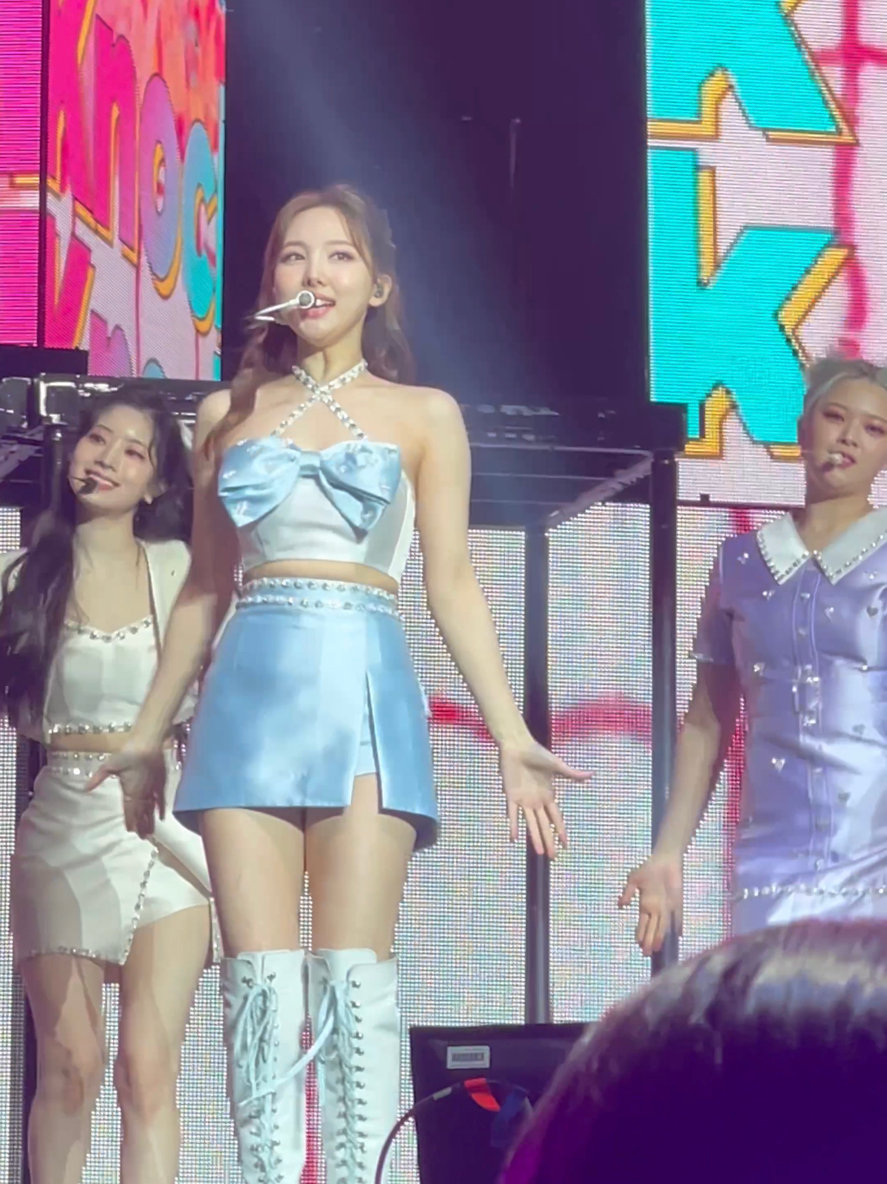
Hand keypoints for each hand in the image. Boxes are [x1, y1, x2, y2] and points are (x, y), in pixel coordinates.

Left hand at [85, 743, 166, 838]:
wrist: (149, 742)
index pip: (131, 810)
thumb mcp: (110, 765)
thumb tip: (85, 789)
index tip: (130, 831)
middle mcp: (144, 793)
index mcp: (132, 791)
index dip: (131, 821)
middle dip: (142, 826)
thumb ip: (98, 778)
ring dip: (151, 821)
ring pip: (152, 809)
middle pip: (143, 813)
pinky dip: (162, 808)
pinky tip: (162, 817)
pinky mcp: (161, 782)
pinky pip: (162, 799)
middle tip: (142, 838)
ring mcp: (154, 789)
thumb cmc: (128, 753)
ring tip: (151, 833)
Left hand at [499, 740, 589, 858]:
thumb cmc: (536, 753)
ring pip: (530, 824)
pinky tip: (514, 839)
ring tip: (540, 853)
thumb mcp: (556, 765)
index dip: (561, 831)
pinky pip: (513, 814)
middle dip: (549, 841)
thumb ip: (572, 774)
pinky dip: (513, 826)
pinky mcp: (511, 796)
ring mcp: (524, 800)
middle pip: (544, 825)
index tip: (566, 845)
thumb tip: (592, 774)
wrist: (517, 746)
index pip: (556, 818)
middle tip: (553, 857)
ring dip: (535, 838)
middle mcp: (537, 801)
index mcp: (548, 795)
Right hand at [618, 854, 682, 955]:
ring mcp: (667, 907)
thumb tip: (620, 906)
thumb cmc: (648, 868)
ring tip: (656, 949)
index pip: (642, 923)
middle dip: (648, 940)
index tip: (637, 944)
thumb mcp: (633, 878)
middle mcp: (656, 909)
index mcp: (645, 904)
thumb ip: (627, 892)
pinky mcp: (677, 902)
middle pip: (652, 928)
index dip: (640, 933)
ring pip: (663, 925)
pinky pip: (678, 915)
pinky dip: (678, 924)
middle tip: (646, 954)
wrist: (665, 860)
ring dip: (660, 937)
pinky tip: (678, 934)